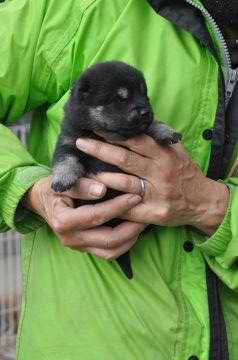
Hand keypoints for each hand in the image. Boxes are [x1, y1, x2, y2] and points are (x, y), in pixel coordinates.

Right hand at [21, 175, 144, 258]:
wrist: (43, 201)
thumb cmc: (55, 188)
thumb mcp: (63, 182)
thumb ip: (81, 185)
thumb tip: (101, 189)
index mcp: (63, 220)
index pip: (95, 216)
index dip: (117, 207)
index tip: (135, 196)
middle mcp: (70, 238)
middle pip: (107, 239)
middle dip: (131, 226)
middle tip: (145, 211)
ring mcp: (78, 246)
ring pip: (110, 251)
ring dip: (130, 238)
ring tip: (142, 222)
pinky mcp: (85, 249)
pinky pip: (108, 254)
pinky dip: (124, 244)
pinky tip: (133, 230)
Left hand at [76, 135, 229, 235]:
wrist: (202, 201)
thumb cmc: (184, 172)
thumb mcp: (175, 151)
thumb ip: (157, 139)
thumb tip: (135, 124)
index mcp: (164, 155)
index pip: (136, 140)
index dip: (115, 133)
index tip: (96, 127)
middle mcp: (160, 173)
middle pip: (126, 159)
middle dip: (100, 150)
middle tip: (81, 143)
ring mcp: (156, 195)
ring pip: (123, 183)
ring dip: (101, 176)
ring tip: (83, 171)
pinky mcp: (153, 213)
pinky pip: (127, 209)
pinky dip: (110, 203)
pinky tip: (95, 198)